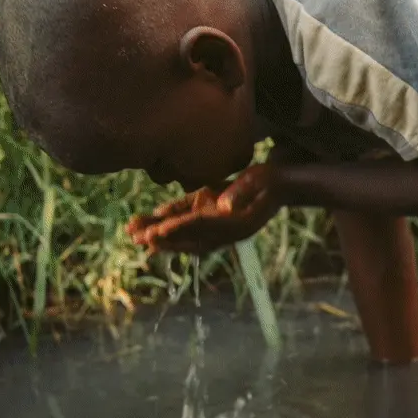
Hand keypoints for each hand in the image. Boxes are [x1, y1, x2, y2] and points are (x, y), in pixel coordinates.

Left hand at [126, 165, 279, 254]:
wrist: (284, 184)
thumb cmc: (272, 179)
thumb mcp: (260, 179)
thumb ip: (242, 191)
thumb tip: (225, 206)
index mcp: (236, 225)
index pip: (201, 228)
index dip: (176, 230)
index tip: (155, 233)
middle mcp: (224, 232)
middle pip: (188, 237)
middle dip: (162, 238)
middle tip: (136, 238)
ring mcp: (219, 227)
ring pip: (184, 234)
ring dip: (160, 234)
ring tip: (133, 233)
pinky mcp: (214, 218)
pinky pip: (189, 224)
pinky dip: (170, 225)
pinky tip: (151, 222)